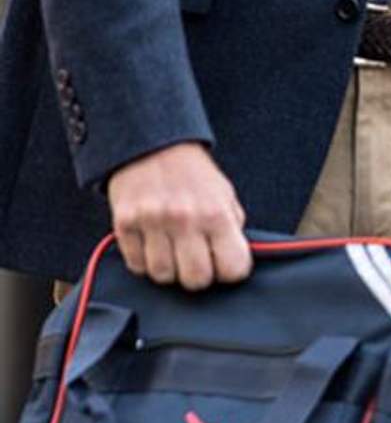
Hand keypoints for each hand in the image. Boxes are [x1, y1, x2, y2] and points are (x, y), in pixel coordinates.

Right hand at [107, 142, 251, 289]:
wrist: (151, 142)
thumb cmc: (193, 174)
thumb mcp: (225, 196)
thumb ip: (232, 229)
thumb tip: (233, 262)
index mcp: (216, 214)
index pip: (233, 269)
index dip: (230, 272)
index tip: (223, 265)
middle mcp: (185, 219)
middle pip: (196, 280)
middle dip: (198, 276)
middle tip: (195, 262)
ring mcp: (152, 221)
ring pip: (163, 275)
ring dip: (169, 270)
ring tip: (172, 252)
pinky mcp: (124, 222)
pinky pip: (136, 265)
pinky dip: (144, 261)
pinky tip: (151, 245)